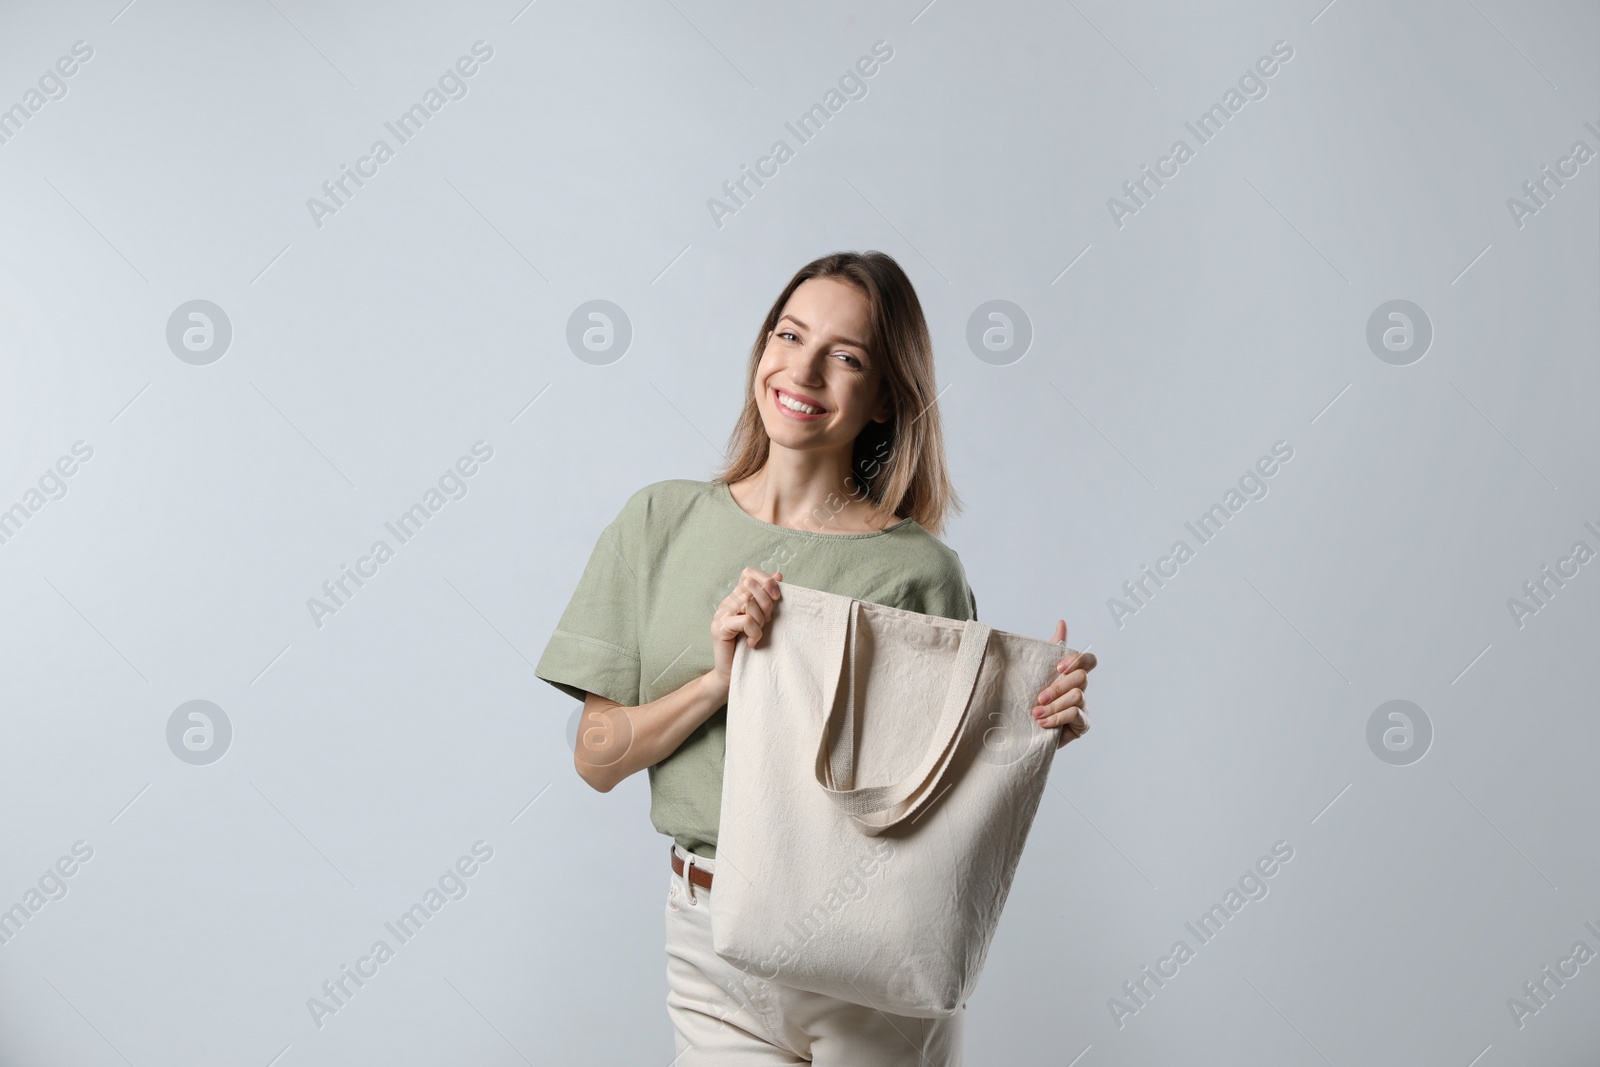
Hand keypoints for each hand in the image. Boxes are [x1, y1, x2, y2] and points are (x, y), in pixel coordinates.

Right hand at [705, 567, 782, 700]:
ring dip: (760, 620)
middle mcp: (726, 603)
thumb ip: (768, 598)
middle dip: (767, 603)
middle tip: (768, 622)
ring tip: (757, 634)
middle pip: (751, 586)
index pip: (748, 573)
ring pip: (748, 602)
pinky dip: (754, 632)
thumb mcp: (763, 619)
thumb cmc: (750, 647)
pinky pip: (745, 620)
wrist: (733, 674)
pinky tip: (751, 643)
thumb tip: (778, 575)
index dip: (764, 580)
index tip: (777, 597)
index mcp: (736, 598)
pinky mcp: (719, 628)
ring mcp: (720, 614)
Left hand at [1032, 619, 1094, 748]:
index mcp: (1071, 675)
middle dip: (1057, 687)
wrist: (1023, 730)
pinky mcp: (1082, 724)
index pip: (1089, 661)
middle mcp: (1080, 689)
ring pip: (1077, 695)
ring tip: (1036, 713)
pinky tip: (1042, 722)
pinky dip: (1057, 717)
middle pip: (1082, 677)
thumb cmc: (1031, 699)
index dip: (1078, 660)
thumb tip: (1063, 623)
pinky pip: (1076, 714)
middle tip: (1039, 697)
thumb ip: (1051, 649)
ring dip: (1055, 705)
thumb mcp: (1037, 673)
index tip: (1058, 668)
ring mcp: (1084, 706)